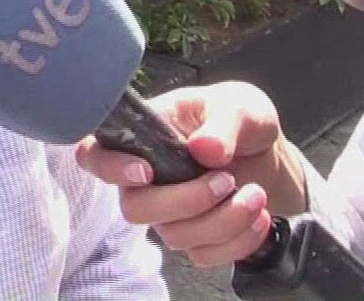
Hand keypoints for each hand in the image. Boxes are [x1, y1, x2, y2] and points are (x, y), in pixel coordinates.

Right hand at [75, 83, 301, 267]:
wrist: (267, 155)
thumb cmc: (241, 121)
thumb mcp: (241, 106)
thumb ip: (225, 123)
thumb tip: (205, 149)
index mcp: (143, 136)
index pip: (96, 155)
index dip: (109, 168)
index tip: (145, 171)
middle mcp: (145, 179)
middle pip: (136, 208)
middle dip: (186, 201)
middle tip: (226, 179)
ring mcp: (167, 214)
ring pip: (175, 236)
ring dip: (224, 220)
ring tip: (256, 194)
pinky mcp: (194, 239)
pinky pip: (204, 255)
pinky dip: (239, 241)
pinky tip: (259, 216)